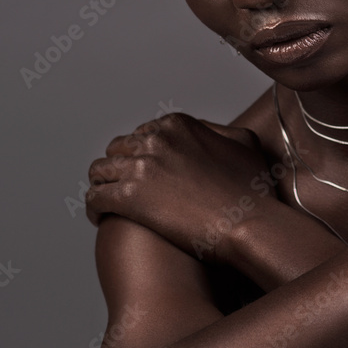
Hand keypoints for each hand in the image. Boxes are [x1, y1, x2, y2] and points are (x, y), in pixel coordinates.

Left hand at [85, 113, 280, 261]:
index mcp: (177, 125)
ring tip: (108, 203)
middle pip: (118, 149)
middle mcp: (155, 139)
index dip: (142, 155)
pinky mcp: (128, 197)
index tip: (144, 172)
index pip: (143, 133)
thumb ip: (219, 131)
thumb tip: (204, 130)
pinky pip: (94, 199)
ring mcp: (139, 167)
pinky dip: (94, 209)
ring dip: (102, 186)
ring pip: (100, 171)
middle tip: (124, 188)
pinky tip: (102, 219)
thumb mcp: (245, 143)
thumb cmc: (252, 191)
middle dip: (119, 168)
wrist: (249, 223)